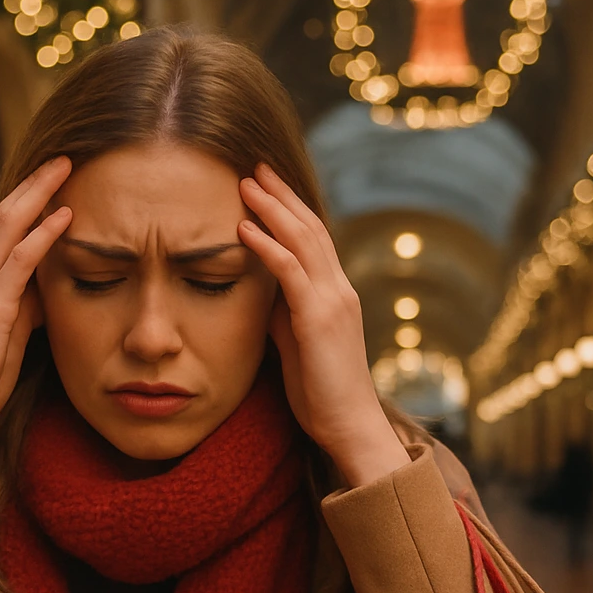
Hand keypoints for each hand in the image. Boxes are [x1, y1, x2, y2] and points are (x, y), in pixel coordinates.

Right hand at [0, 157, 73, 459]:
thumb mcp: (7, 339)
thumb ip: (23, 311)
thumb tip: (46, 293)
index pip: (5, 229)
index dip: (29, 201)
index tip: (55, 181)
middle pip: (7, 214)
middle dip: (35, 184)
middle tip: (64, 158)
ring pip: (10, 225)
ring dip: (40, 193)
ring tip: (66, 168)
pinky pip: (20, 261)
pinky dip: (43, 235)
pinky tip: (65, 215)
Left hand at [237, 163, 409, 487]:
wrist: (348, 426)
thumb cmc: (320, 392)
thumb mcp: (296, 343)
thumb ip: (283, 313)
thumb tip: (260, 292)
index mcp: (334, 294)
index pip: (313, 238)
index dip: (289, 208)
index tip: (264, 184)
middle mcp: (338, 289)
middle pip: (310, 226)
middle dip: (281, 194)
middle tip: (255, 166)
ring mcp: (332, 301)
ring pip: (303, 240)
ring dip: (272, 209)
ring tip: (246, 183)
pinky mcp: (319, 319)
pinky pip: (291, 272)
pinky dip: (267, 246)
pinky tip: (244, 228)